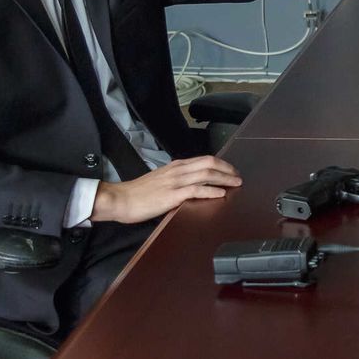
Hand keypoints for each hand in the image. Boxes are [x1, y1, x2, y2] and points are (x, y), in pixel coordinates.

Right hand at [90, 155, 242, 224]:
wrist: (120, 199)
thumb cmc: (137, 193)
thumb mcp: (160, 180)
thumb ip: (175, 180)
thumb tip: (190, 185)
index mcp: (175, 166)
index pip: (204, 159)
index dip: (221, 163)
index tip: (231, 170)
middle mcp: (177, 170)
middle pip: (209, 163)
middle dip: (227, 169)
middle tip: (238, 176)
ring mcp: (175, 181)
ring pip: (206, 174)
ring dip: (225, 178)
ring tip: (236, 183)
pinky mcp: (172, 195)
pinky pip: (196, 190)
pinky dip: (212, 191)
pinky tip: (221, 194)